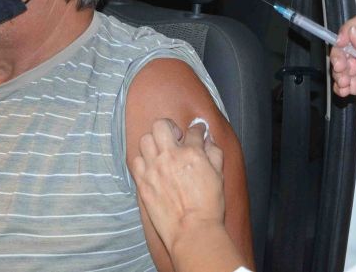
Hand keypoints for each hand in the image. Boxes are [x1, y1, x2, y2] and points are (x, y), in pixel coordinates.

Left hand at [131, 119, 225, 254]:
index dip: (197, 129)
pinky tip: (151, 166)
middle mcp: (170, 156)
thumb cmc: (209, 206)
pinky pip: (135, 160)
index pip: (193, 130)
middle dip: (169, 127)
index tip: (197, 132)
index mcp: (192, 153)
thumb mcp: (219, 176)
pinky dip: (143, 160)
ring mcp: (154, 168)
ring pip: (145, 139)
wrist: (192, 230)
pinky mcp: (142, 182)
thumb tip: (208, 139)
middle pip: (161, 125)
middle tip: (175, 138)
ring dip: (154, 142)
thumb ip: (214, 153)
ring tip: (161, 152)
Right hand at [331, 16, 355, 149]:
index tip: (342, 41)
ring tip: (344, 80)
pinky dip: (340, 86)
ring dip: (338, 72)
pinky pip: (345, 85)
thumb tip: (353, 33)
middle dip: (339, 54)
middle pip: (346, 46)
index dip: (348, 31)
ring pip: (343, 65)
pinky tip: (344, 89)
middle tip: (340, 64)